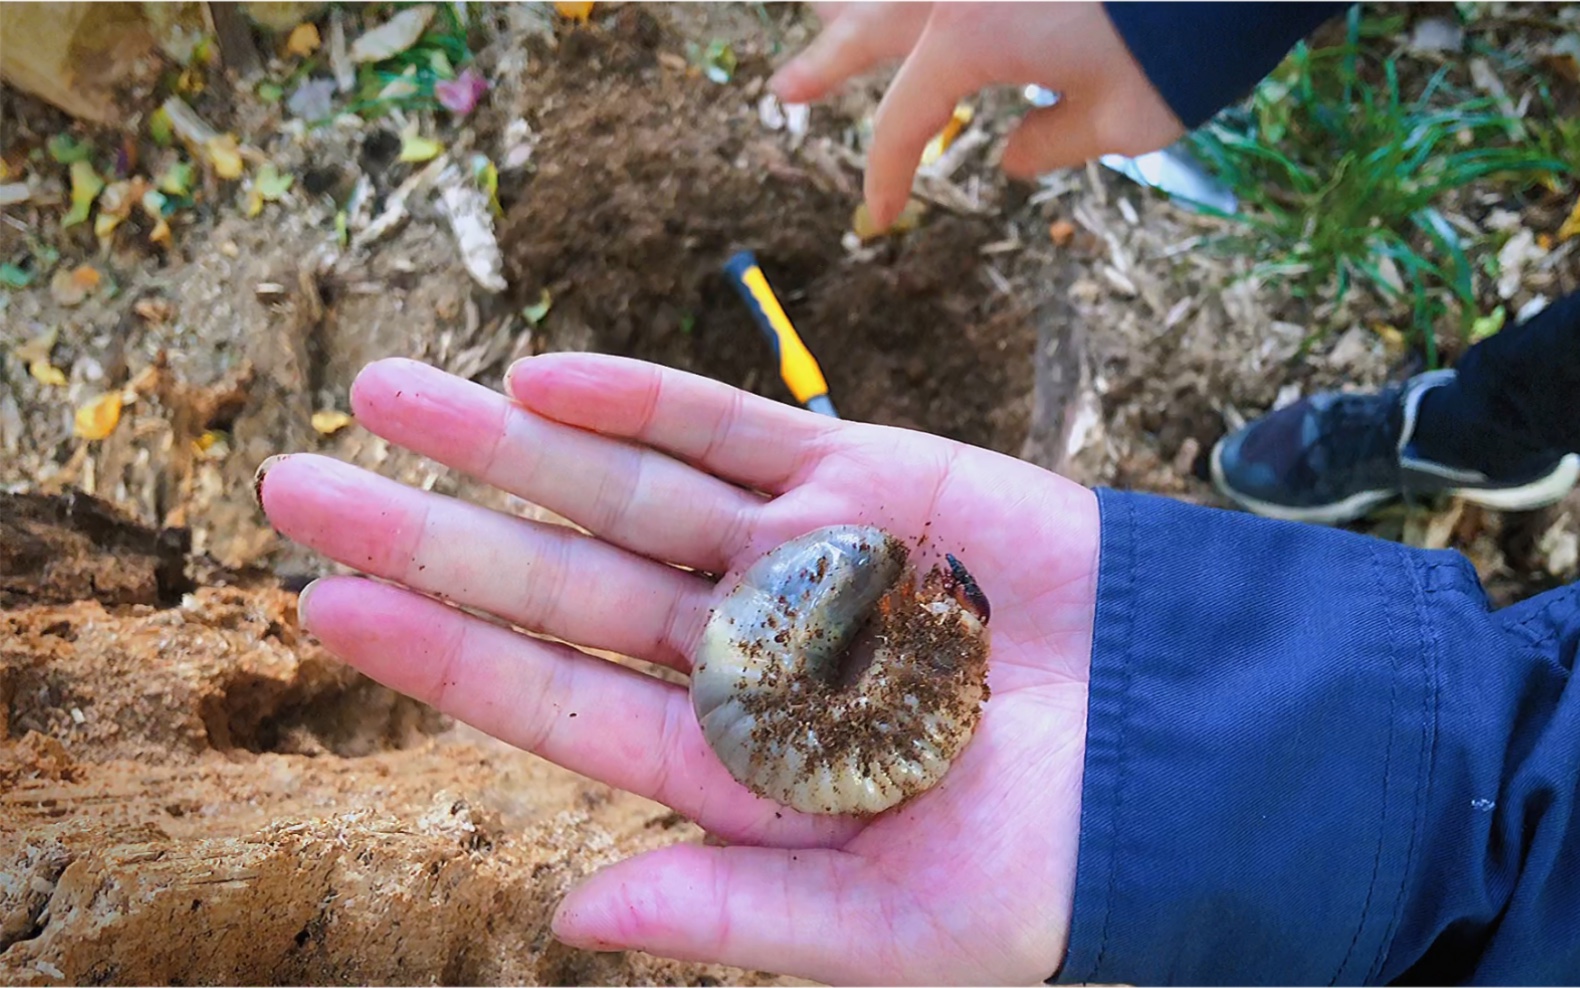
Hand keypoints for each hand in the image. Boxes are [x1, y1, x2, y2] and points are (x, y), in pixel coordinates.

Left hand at [256, 354, 1099, 984]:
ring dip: (506, 440)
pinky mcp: (870, 478)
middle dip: (430, 528)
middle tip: (294, 478)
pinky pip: (735, 429)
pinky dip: (644, 400)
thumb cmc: (1055, 867)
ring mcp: (798, 554)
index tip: (327, 603)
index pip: (551, 701)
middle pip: (554, 580)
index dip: (438, 652)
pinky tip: (548, 379)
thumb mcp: (892, 928)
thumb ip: (729, 914)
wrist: (1199, 755)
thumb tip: (569, 924)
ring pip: (621, 488)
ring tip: (384, 390)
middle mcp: (740, 649)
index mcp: (730, 764)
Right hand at [770, 1, 1184, 229]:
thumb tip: (1010, 157)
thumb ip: (1054, 143)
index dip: (888, 175)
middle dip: (825, 62)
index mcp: (971, 41)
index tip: (884, 218)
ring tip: (832, 15)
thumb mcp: (1125, 120)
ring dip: (863, 8)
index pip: (903, 121)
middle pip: (870, 26)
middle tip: (785, 89)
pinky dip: (927, 7)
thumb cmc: (1190, 43)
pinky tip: (925, 15)